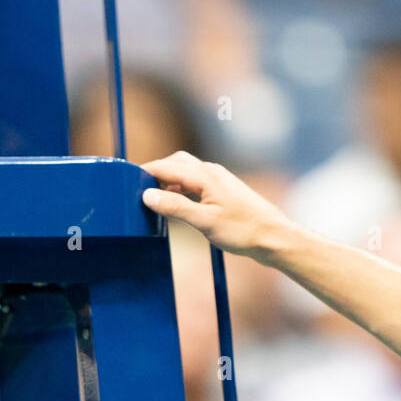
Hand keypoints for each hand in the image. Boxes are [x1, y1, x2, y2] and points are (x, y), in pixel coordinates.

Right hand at [139, 150, 294, 264]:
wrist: (274, 237)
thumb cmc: (244, 230)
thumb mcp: (205, 222)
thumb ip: (175, 208)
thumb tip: (147, 195)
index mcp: (205, 175)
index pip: (166, 166)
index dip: (144, 171)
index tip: (125, 180)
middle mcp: (210, 172)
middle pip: (175, 163)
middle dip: (155, 172)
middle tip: (136, 189)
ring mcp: (217, 181)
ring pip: (185, 172)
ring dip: (168, 181)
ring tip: (152, 199)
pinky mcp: (221, 192)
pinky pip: (194, 183)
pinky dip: (180, 190)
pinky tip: (176, 206)